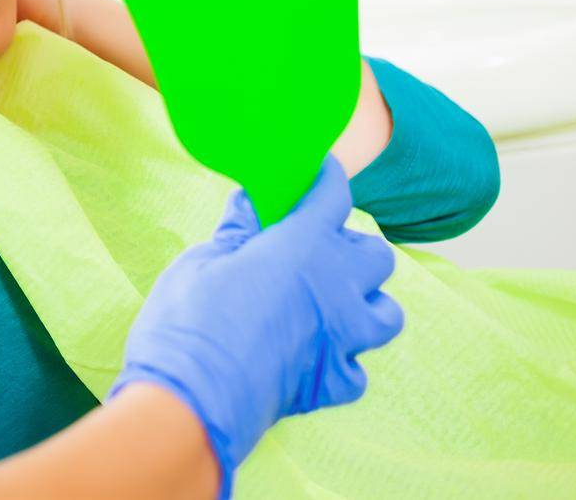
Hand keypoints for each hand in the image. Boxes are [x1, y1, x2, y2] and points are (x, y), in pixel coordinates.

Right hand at [110, 157, 401, 497]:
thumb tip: (251, 204)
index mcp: (304, 245)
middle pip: (375, 255)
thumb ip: (239, 232)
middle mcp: (337, 288)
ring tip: (333, 303)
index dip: (327, 178)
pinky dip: (342, 359)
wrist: (192, 402)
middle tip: (316, 249)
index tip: (318, 172)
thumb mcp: (204, 262)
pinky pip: (358, 367)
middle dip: (351, 247)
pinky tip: (314, 354)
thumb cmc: (189, 322)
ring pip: (386, 314)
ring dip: (365, 303)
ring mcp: (342, 339)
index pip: (334, 195)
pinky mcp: (333, 384)